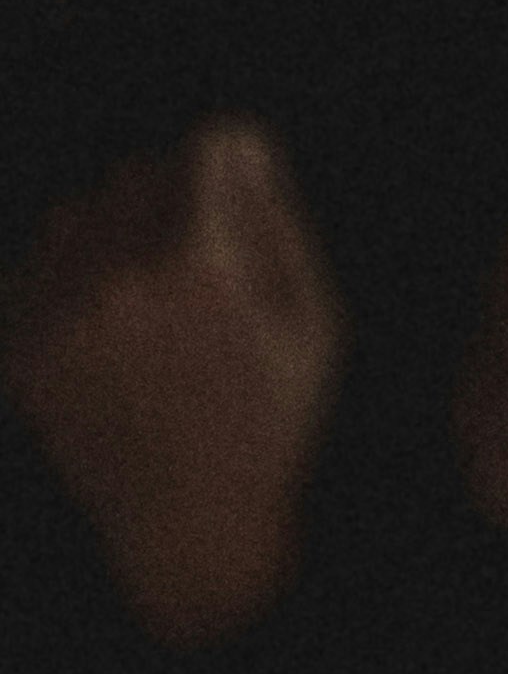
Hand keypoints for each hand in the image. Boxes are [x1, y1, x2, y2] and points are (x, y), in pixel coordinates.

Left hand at [5, 118, 343, 647]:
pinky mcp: (23, 353)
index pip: (208, 144)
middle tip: (201, 261)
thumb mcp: (312, 316)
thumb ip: (276, 217)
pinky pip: (37, 267)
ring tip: (150, 292)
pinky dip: (69, 277)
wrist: (189, 530)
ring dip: (114, 233)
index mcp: (200, 264)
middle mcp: (119, 279)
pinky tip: (108, 321)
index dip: (235, 162)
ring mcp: (61, 318)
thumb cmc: (271, 419)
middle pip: (142, 171)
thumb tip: (238, 143)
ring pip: (80, 213)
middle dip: (175, 199)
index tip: (242, 190)